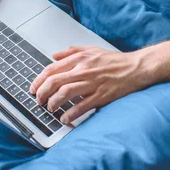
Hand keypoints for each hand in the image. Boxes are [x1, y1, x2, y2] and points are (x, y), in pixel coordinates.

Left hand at [30, 46, 152, 124]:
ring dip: (53, 103)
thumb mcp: (91, 50)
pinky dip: (71, 114)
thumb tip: (54, 55)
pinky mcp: (102, 95)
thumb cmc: (114, 61)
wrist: (136, 67)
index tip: (33, 88)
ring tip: (50, 108)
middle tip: (38, 101)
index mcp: (79, 59)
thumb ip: (71, 51)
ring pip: (65, 92)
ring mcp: (92, 83)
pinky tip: (65, 119)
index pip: (52, 69)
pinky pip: (82, 106)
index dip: (39, 80)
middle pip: (55, 81)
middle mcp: (84, 70)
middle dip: (42, 92)